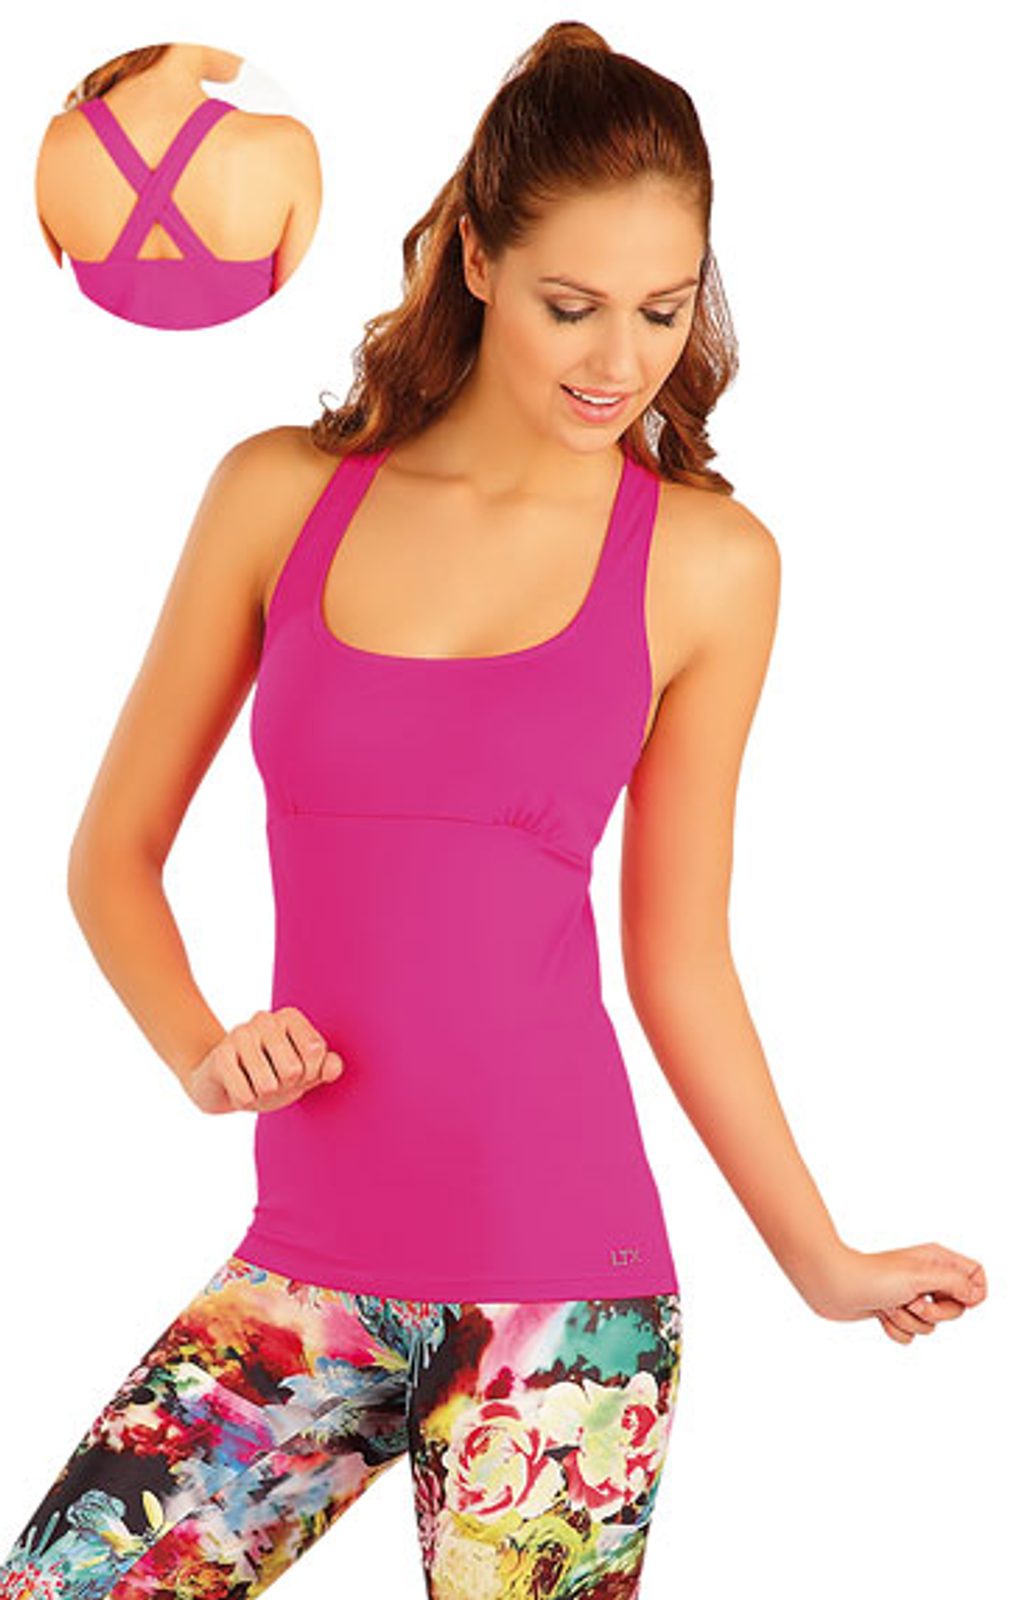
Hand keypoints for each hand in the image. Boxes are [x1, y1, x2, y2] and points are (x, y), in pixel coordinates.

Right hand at [181, 1006, 344, 1114]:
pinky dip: (246, 1101)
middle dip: (285, 1087)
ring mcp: (240, 1034)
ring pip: (268, 1085)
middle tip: (274, 1081)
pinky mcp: (220, 1055)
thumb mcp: (304, 1073)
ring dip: (264, 1097)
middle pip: (292, 1070)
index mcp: (289, 1017)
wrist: (224, 1084)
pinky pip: (245, 1095)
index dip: (310, 1073)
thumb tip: (333, 1066)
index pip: (316, 1051)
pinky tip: (239, 1088)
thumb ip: (326, 1068)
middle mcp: (265, 1019)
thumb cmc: (271, 1075)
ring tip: (256, 1085)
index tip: (298, 1072)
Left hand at [810, 1242, 986, 1342]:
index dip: (974, 1293)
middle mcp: (926, 1277)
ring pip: (931, 1326)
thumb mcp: (919, 1276)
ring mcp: (910, 1296)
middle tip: (914, 1302)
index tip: (961, 1301)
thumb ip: (954, 1282)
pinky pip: (910, 1335)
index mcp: (936, 1259)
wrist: (834, 1285)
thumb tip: (976, 1294)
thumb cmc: (872, 1276)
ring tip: (891, 1304)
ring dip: (910, 1320)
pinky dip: (896, 1329)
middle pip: (957, 1307)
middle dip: (937, 1314)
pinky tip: (881, 1314)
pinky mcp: (894, 1312)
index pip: (975, 1274)